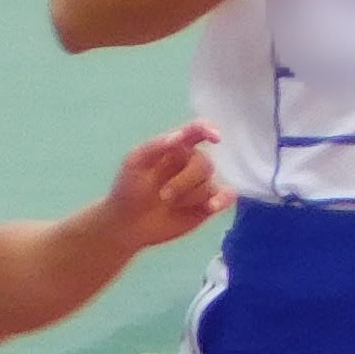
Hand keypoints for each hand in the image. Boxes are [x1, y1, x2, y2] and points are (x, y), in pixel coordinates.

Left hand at [97, 124, 230, 250]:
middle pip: (205, 163)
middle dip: (185, 180)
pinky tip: (211, 206)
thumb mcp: (134, 162)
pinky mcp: (209, 204)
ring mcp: (202, 184)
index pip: (197, 131)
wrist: (127, 223)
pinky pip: (227, 197)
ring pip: (210, 184)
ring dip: (189, 196)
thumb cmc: (128, 188)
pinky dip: (222, 200)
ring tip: (169, 205)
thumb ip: (156, 146)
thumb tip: (180, 136)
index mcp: (176, 148)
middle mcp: (192, 163)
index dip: (208, 130)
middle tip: (163, 195)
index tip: (215, 137)